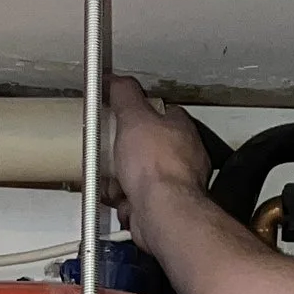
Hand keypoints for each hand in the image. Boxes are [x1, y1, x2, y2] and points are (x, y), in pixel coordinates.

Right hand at [107, 77, 211, 221]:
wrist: (161, 212)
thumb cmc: (156, 167)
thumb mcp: (134, 118)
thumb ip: (125, 95)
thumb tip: (117, 80)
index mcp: (181, 130)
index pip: (161, 112)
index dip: (139, 113)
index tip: (121, 114)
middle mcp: (183, 158)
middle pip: (147, 148)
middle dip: (124, 154)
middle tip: (110, 153)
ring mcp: (174, 185)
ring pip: (139, 177)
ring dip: (120, 181)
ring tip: (113, 181)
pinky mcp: (162, 209)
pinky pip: (137, 202)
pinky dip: (124, 203)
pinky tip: (120, 200)